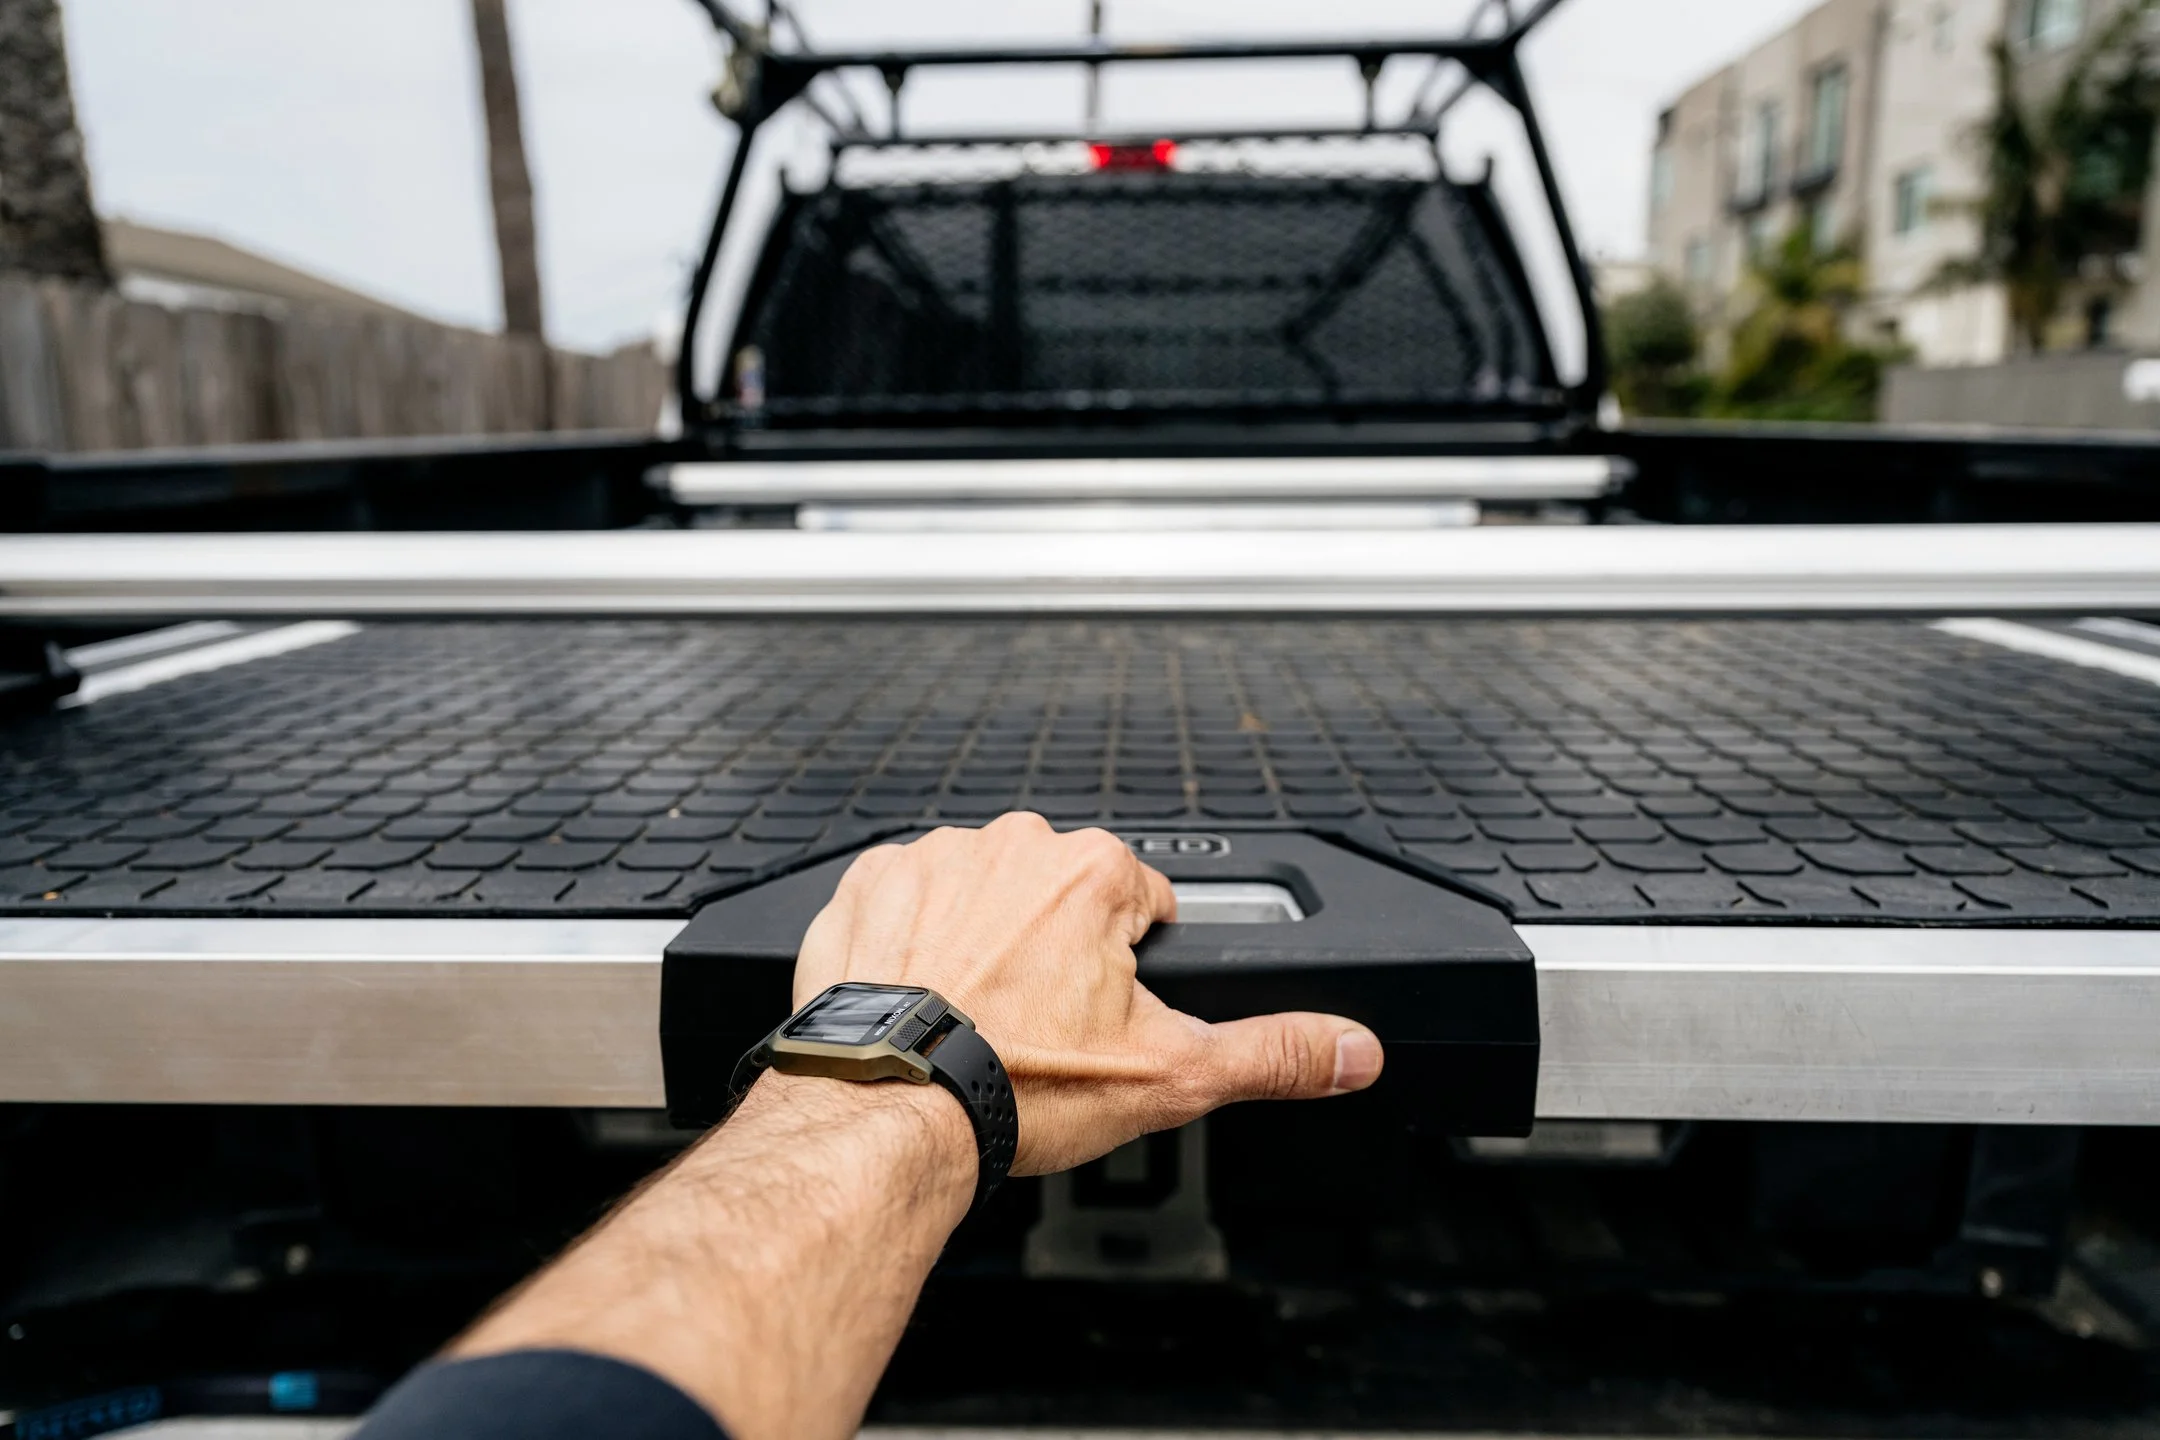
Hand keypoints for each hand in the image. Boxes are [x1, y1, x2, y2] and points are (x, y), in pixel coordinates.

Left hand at [791, 812, 1383, 1174]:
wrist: (893, 1106)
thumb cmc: (1015, 1085)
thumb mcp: (1173, 1075)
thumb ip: (1275, 1051)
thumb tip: (1352, 1048)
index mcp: (1094, 871)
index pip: (1142, 899)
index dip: (1128, 963)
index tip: (1098, 1011)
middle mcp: (1013, 845)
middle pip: (1060, 890)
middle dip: (1056, 947)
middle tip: (1038, 1023)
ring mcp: (933, 858)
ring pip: (982, 891)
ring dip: (984, 938)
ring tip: (978, 1014)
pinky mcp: (868, 883)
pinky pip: (906, 900)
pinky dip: (913, 941)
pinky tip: (924, 996)